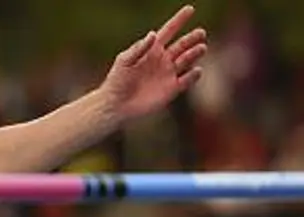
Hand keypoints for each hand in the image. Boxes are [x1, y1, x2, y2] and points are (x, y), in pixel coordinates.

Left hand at [99, 5, 207, 121]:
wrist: (116, 105)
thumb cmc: (116, 81)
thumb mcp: (124, 61)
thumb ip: (139, 48)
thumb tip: (153, 33)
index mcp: (152, 50)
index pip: (168, 31)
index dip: (179, 20)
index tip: (190, 9)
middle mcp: (163, 60)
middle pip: (182, 45)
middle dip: (192, 38)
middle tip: (200, 33)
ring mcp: (168, 74)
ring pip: (187, 60)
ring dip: (195, 53)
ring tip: (201, 48)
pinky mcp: (172, 89)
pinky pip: (187, 80)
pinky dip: (193, 75)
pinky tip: (196, 70)